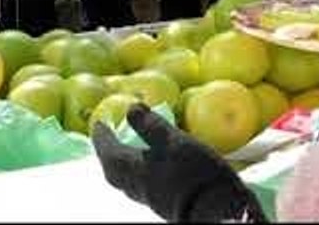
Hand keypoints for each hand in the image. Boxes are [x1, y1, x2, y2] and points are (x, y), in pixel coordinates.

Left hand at [92, 103, 267, 222]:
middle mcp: (137, 188)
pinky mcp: (169, 204)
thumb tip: (131, 107)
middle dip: (109, 152)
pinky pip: (146, 185)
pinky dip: (143, 171)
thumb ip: (150, 126)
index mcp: (132, 170)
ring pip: (130, 180)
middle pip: (114, 170)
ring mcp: (153, 199)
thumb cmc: (192, 173)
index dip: (102, 137)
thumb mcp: (172, 141)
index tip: (98, 124)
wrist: (220, 212)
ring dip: (126, 163)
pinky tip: (156, 166)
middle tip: (110, 137)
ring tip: (132, 149)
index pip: (107, 152)